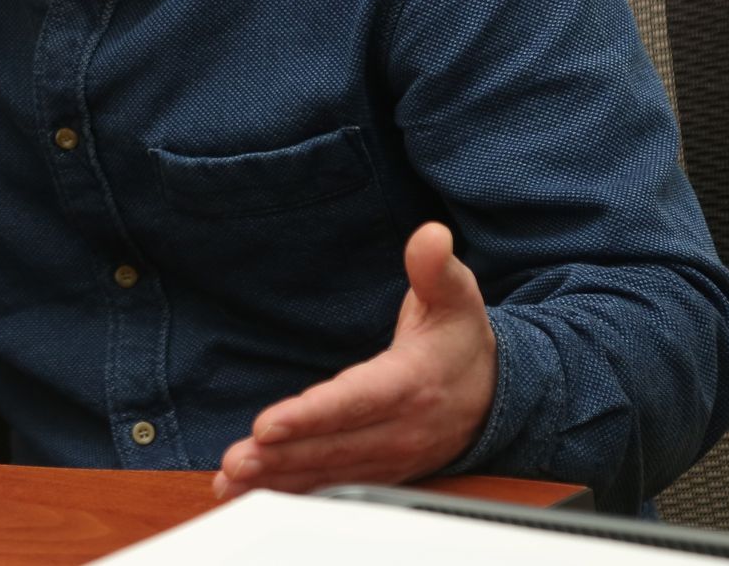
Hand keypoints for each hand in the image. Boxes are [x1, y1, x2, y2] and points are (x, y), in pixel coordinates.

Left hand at [214, 221, 495, 497]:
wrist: (495, 392)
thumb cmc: (461, 339)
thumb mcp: (456, 296)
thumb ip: (435, 268)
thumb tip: (431, 237)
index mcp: (412, 384)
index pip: (356, 402)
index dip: (312, 415)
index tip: (269, 423)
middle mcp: (400, 430)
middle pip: (334, 447)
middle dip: (283, 456)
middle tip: (237, 460)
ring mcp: (389, 457)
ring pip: (329, 473)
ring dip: (279, 479)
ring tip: (233, 478)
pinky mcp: (377, 471)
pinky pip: (331, 486)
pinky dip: (291, 492)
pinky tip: (251, 492)